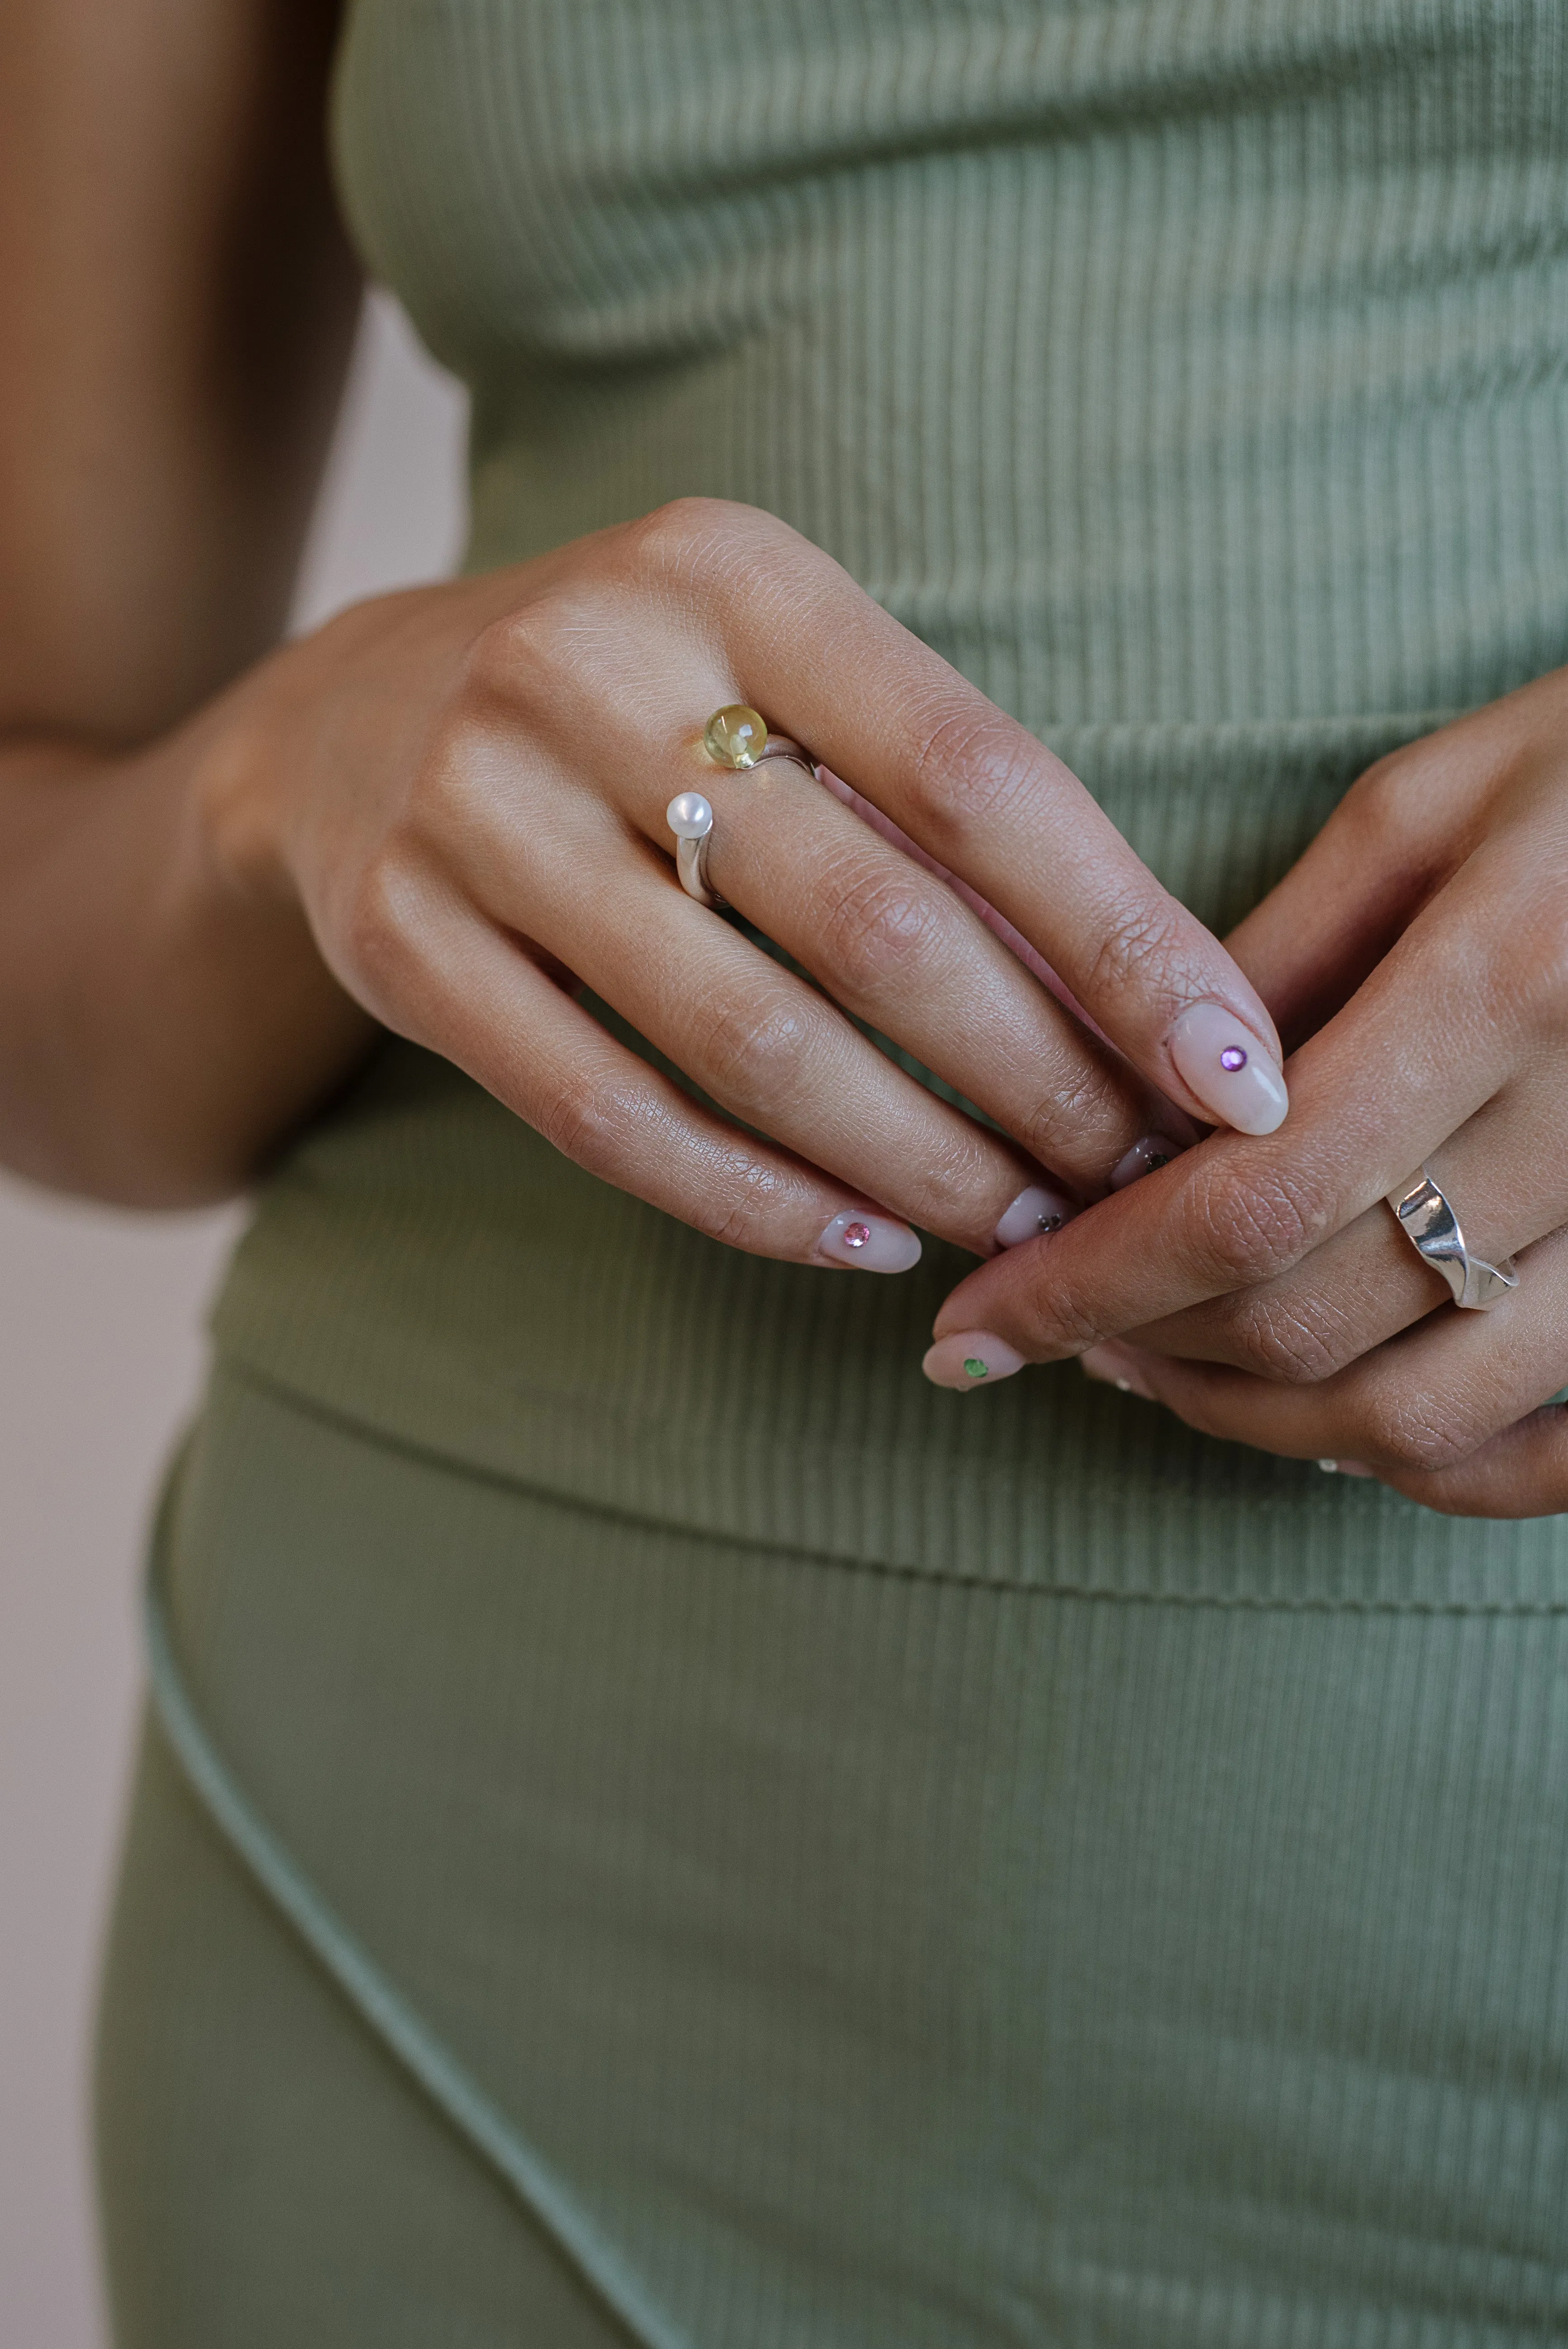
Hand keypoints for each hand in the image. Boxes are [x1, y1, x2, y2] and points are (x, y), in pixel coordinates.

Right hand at [199, 497, 1284, 1269]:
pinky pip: (606, 1116)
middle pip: (874, 926)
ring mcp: (474, 807)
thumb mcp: (784, 676)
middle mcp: (588, 667)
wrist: (352, 719)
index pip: (978, 778)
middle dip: (1037, 1081)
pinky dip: (753, 1201)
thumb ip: (936, 807)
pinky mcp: (398, 939)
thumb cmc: (644, 707)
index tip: (1236, 1072)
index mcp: (732, 573)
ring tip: (1019, 1226)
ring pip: (745, 1041)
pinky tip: (862, 1243)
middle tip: (1134, 1176)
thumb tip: (1149, 1007)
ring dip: (915, 1161)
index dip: (1126, 941)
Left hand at [922, 668, 1567, 1517]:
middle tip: (1042, 1329)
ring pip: (1425, 1414)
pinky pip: (1551, 1448)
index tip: (974, 1319)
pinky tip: (1326, 1420)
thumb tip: (1133, 1097)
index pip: (1248, 1202)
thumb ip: (1276, 957)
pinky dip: (1429, 1466)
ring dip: (1258, 1420)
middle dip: (1144, 1350)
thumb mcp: (1435, 802)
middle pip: (1318, 1320)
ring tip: (1154, 1369)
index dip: (1087, 1283)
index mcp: (1512, 980)